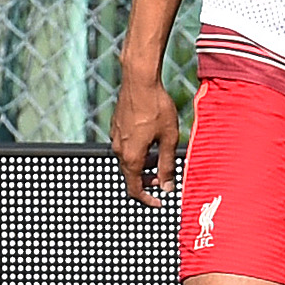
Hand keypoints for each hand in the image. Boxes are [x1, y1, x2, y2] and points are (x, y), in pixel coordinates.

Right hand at [110, 74, 182, 203]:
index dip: (147, 198)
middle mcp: (118, 149)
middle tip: (165, 179)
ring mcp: (115, 138)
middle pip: (131, 175)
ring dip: (145, 166)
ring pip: (128, 161)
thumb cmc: (157, 108)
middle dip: (148, 181)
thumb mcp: (169, 139)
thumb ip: (168, 165)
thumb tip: (167, 187)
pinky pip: (126, 148)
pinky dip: (139, 153)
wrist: (140, 82)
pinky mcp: (116, 128)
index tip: (160, 202)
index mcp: (131, 156)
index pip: (134, 188)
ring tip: (162, 158)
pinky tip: (153, 143)